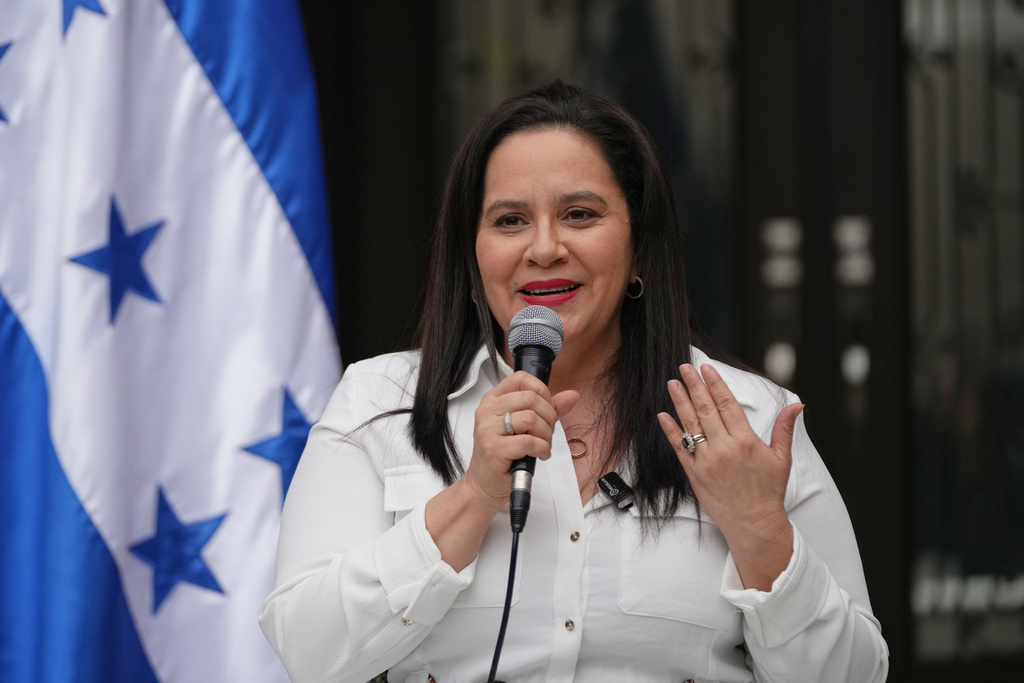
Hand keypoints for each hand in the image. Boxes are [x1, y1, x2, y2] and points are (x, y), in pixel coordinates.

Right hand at [464, 371, 578, 510]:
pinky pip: (529, 441)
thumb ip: (548, 408)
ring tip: (542, 445)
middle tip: (546, 432)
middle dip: (548, 416)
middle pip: (530, 399)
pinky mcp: (493, 448)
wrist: (484, 483)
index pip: (521, 379)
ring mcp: (488, 429)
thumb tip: (572, 396)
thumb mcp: (523, 426)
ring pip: (531, 418)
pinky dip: (542, 449)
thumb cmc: (503, 454)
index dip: (542, 392)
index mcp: (493, 399)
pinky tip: (539, 454)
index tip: (546, 409)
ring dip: (545, 435)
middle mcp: (487, 410)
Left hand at [657, 363, 802, 589]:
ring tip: (672, 383)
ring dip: (680, 402)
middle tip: (685, 367)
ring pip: (690, 424)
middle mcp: (724, 448)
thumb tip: (797, 405)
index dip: (715, 384)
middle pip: (706, 409)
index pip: (727, 404)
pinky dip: (670, 431)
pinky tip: (662, 415)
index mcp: (746, 440)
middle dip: (694, 386)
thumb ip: (784, 429)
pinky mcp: (694, 474)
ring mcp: (706, 461)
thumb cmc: (768, 491)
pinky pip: (679, 448)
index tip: (706, 368)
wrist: (753, 524)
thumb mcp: (781, 458)